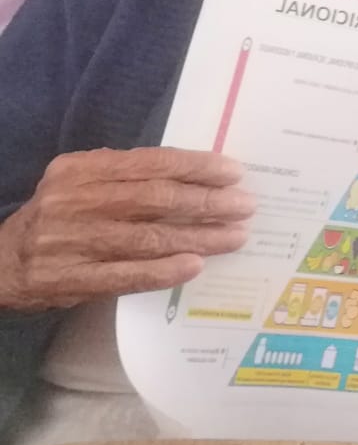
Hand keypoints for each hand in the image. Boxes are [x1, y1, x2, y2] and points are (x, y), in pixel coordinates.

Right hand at [0, 147, 253, 311]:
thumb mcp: (83, 182)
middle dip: (207, 202)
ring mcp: (71, 243)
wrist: (2, 262)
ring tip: (236, 236)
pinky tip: (196, 265)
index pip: (150, 164)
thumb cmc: (60, 215)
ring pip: (148, 239)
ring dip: (199, 238)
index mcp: (81, 170)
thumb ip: (129, 175)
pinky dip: (165, 271)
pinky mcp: (70, 280)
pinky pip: (127, 275)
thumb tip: (198, 175)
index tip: (234, 173)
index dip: (196, 168)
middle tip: (245, 205)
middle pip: (155, 200)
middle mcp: (75, 202)